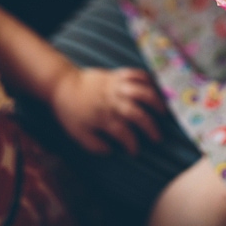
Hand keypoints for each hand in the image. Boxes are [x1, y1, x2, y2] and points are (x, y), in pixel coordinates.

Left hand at [51, 67, 165, 154]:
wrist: (62, 84)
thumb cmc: (70, 110)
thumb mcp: (77, 133)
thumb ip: (93, 145)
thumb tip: (110, 151)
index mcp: (102, 117)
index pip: (123, 134)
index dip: (132, 145)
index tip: (135, 151)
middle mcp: (111, 102)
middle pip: (136, 114)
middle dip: (150, 127)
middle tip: (157, 138)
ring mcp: (115, 86)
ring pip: (141, 91)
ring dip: (154, 101)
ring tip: (163, 111)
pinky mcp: (116, 74)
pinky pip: (135, 74)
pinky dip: (147, 79)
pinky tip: (154, 87)